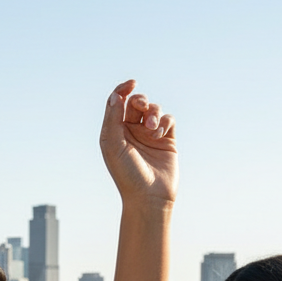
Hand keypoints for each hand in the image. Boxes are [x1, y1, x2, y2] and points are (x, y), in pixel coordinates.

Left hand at [99, 80, 176, 204]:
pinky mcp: (166, 139)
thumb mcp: (113, 145)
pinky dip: (165, 121)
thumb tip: (115, 96)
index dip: (123, 90)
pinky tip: (159, 134)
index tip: (131, 84)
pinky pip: (169, 119)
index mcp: (114, 133)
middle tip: (141, 107)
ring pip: (154, 109)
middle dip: (140, 101)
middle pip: (136, 103)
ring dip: (154, 113)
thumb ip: (113, 119)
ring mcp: (149, 135)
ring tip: (151, 128)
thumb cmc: (126, 174)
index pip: (117, 104)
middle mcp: (131, 132)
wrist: (148, 196)